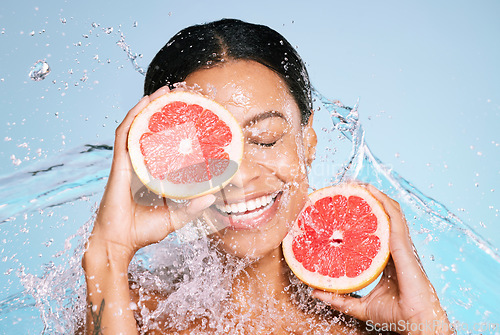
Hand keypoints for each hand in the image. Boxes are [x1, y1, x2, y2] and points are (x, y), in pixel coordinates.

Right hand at [86, 86, 215, 264]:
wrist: (119, 243)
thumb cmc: (142, 232)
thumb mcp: (174, 217)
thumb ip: (192, 208)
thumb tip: (212, 197)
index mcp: (150, 174)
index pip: (160, 145)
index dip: (171, 129)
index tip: (186, 117)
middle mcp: (138, 164)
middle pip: (148, 131)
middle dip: (160, 111)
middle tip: (176, 95)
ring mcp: (127, 162)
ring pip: (136, 127)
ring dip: (147, 107)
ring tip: (162, 92)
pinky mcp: (119, 163)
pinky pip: (125, 134)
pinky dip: (133, 116)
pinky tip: (145, 102)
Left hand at [312, 184, 452, 334]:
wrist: (415, 323)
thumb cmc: (394, 315)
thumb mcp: (359, 305)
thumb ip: (338, 297)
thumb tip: (314, 291)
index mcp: (386, 257)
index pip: (373, 229)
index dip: (362, 215)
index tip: (345, 205)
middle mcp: (394, 247)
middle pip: (382, 215)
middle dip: (367, 198)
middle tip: (348, 187)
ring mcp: (401, 245)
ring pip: (390, 211)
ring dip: (375, 194)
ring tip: (358, 183)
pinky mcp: (403, 246)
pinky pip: (394, 218)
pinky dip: (383, 202)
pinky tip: (371, 192)